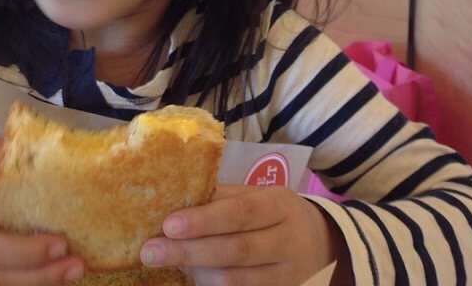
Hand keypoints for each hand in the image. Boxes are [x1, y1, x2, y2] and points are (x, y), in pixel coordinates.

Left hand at [140, 184, 350, 284]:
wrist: (321, 242)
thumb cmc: (273, 211)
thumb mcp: (256, 195)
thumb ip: (222, 197)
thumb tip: (174, 195)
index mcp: (278, 205)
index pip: (240, 212)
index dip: (204, 220)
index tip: (168, 224)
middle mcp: (286, 241)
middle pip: (235, 250)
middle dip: (189, 251)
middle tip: (150, 251)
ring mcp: (286, 275)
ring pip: (237, 280)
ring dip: (197, 274)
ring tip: (165, 263)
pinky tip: (190, 279)